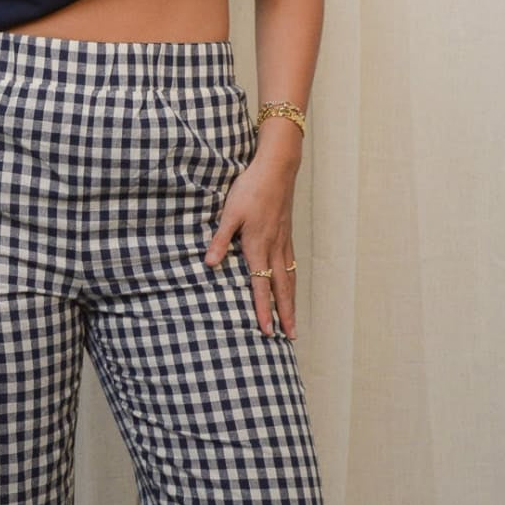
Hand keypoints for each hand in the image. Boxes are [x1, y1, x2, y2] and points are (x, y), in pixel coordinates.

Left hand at [202, 150, 298, 338]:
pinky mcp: (287, 234)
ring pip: (289, 279)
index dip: (263, 309)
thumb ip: (221, 240)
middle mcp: (274, 248)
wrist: (277, 168)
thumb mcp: (230, 213)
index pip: (261, 286)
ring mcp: (283, 242)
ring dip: (292, 302)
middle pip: (282, 289)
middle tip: (289, 336)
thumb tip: (210, 264)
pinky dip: (293, 282)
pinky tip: (291, 288)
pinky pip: (291, 265)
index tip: (267, 330)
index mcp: (258, 246)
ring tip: (294, 321)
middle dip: (285, 314)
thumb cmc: (250, 189)